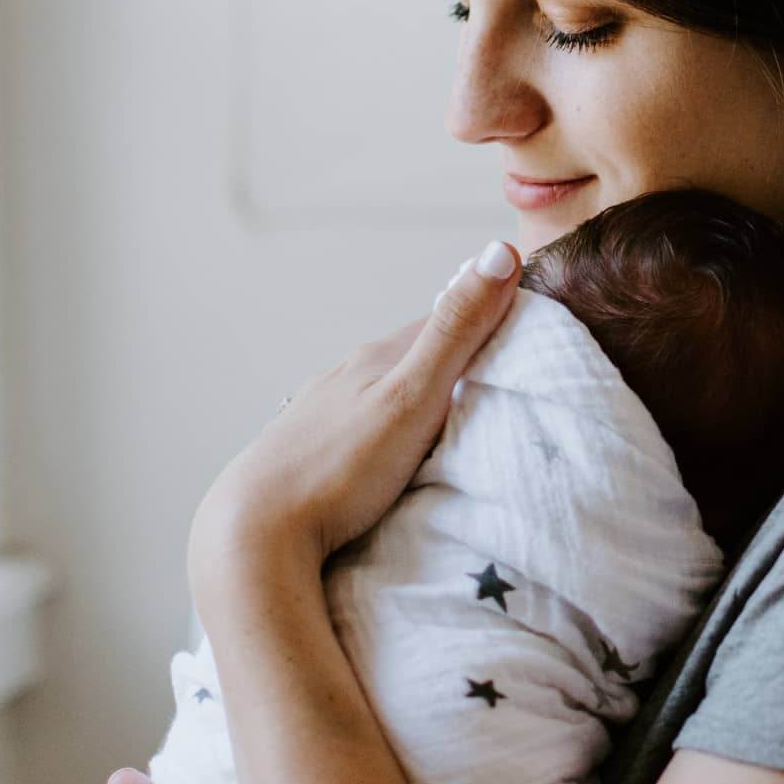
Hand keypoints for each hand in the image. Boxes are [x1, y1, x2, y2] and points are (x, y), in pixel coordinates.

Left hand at [187, 240, 521, 588]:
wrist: (255, 534)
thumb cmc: (339, 469)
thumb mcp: (413, 396)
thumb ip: (456, 331)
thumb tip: (499, 250)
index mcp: (375, 357)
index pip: (444, 321)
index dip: (488, 321)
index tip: (528, 337)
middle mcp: (344, 376)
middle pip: (413, 357)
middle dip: (454, 363)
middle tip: (500, 386)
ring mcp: (320, 413)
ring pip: (382, 392)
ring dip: (417, 399)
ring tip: (450, 425)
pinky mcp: (305, 452)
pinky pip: (358, 428)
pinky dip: (385, 431)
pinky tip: (388, 455)